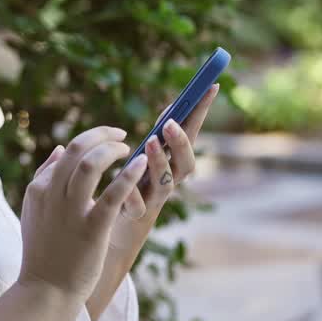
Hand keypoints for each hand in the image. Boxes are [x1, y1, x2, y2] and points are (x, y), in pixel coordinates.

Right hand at [17, 126, 148, 300]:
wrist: (46, 290)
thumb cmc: (43, 252)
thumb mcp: (34, 210)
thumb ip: (44, 178)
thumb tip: (60, 149)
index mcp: (39, 188)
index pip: (67, 151)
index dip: (91, 140)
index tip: (108, 141)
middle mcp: (52, 194)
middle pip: (77, 148)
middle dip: (102, 135)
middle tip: (121, 135)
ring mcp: (71, 211)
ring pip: (90, 164)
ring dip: (112, 150)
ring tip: (128, 150)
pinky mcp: (92, 228)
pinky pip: (113, 194)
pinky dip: (129, 175)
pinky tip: (142, 164)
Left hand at [109, 84, 218, 252]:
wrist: (112, 234)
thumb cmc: (131, 191)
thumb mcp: (144, 159)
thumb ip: (157, 138)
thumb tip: (171, 108)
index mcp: (171, 163)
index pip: (191, 134)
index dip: (201, 112)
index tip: (209, 86)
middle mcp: (168, 181)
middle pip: (186, 163)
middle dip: (182, 142)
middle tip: (170, 123)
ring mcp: (154, 200)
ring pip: (165, 183)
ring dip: (159, 161)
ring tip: (149, 142)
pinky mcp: (135, 217)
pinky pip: (136, 206)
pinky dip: (132, 195)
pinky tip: (126, 185)